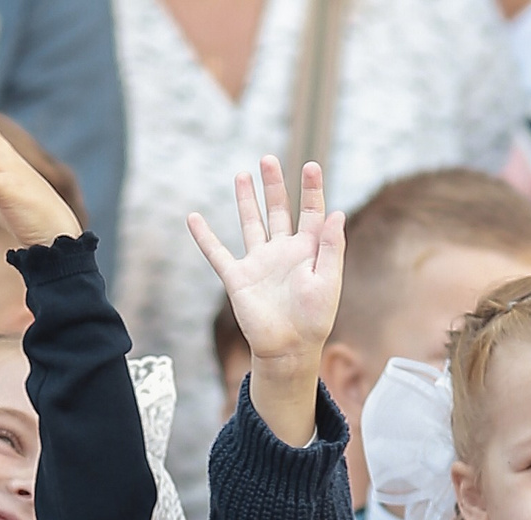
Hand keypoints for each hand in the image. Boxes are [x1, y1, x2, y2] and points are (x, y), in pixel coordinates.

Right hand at [186, 157, 343, 446]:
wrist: (289, 349)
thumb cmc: (314, 320)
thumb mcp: (328, 281)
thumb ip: (332, 247)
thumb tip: (336, 212)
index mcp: (308, 250)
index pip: (311, 212)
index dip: (311, 189)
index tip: (311, 166)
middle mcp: (282, 251)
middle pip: (277, 210)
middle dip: (274, 185)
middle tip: (268, 159)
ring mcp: (259, 263)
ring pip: (251, 223)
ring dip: (246, 200)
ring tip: (243, 175)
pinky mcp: (238, 278)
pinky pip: (217, 253)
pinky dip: (204, 236)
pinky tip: (193, 218)